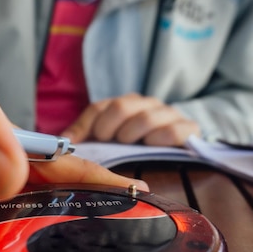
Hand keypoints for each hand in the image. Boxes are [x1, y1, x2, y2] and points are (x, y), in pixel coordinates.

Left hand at [62, 93, 200, 145]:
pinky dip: (161, 138)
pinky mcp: (188, 128)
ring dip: (132, 133)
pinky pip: (174, 130)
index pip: (100, 108)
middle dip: (109, 127)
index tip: (75, 141)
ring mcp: (168, 114)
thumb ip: (88, 136)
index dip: (87, 125)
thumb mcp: (112, 140)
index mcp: (125, 105)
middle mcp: (147, 104)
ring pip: (146, 117)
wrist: (181, 146)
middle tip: (108, 141)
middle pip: (122, 106)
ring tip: (128, 144)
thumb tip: (64, 140)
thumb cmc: (140, 147)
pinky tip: (152, 145)